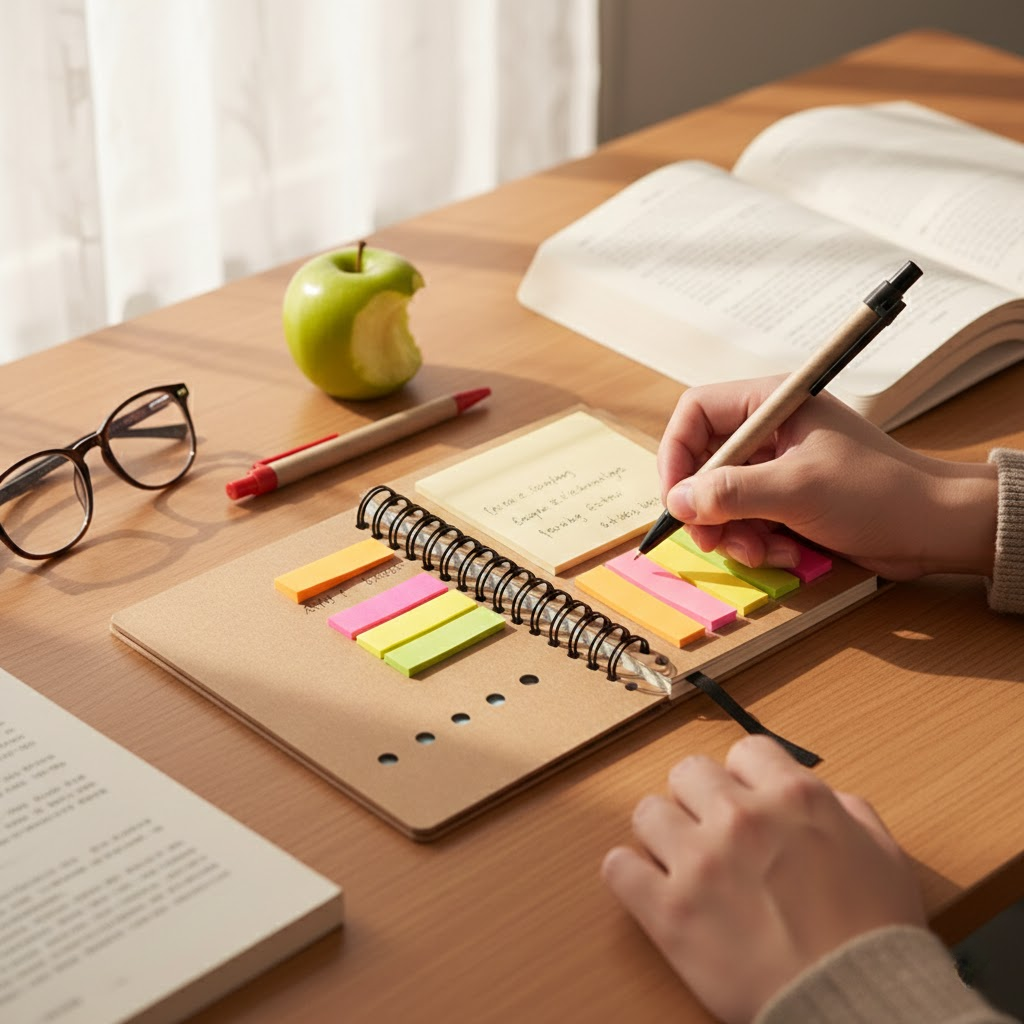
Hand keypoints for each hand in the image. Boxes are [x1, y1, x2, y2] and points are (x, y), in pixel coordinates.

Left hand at [602, 736, 925, 1023]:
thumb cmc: (878, 939)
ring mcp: (700, 862)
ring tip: (681, 861)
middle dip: (700, 799)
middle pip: (688, 772)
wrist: (859, 1009)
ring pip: (648, 812)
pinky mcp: (669, 912)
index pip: (745, 750)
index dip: (747, 778)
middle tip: (712, 831)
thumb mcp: (883, 855)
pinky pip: (619, 867)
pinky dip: (630, 875)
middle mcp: (742, 818)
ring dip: (663, 833)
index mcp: (795, 797)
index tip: (747, 800)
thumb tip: (819, 796)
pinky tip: (649, 887)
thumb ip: (844, 810)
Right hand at [658, 377, 996, 579]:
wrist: (934, 529)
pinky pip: (747, 520)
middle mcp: (770, 430)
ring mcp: (778, 466)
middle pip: (705, 462)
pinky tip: (787, 554)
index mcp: (772, 404)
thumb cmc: (877, 494)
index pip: (696, 413)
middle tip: (713, 540)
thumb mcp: (796, 490)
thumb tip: (678, 501)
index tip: (676, 499)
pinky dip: (757, 543)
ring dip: (735, 533)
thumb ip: (730, 493)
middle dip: (708, 507)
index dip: (677, 454)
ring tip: (763, 553)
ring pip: (723, 499)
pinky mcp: (787, 499)